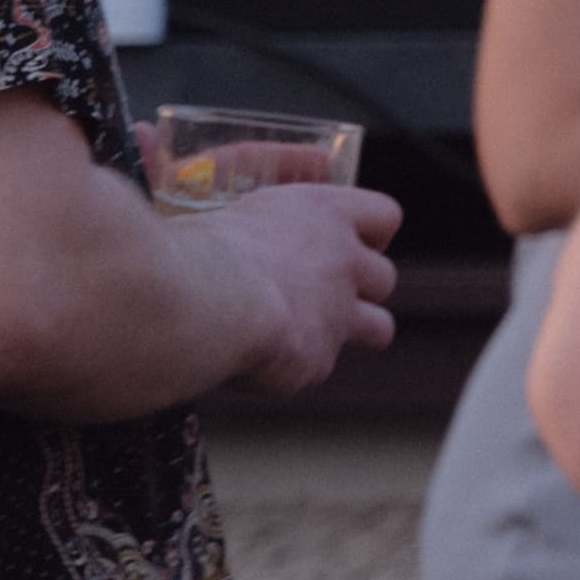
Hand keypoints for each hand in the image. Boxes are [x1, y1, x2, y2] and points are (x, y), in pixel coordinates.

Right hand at [197, 182, 400, 399]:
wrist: (201, 302)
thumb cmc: (194, 250)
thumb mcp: (226, 216)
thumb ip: (253, 229)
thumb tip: (233, 236)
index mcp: (323, 213)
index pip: (384, 215)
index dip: (371, 234)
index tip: (348, 244)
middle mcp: (343, 261)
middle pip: (384, 277)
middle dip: (360, 290)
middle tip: (316, 297)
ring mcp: (339, 313)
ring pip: (379, 327)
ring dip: (348, 333)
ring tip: (301, 336)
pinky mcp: (319, 359)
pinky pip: (316, 367)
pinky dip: (290, 367)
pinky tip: (252, 361)